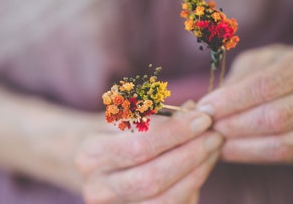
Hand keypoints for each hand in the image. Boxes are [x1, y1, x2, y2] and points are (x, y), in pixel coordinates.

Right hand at [75, 109, 222, 203]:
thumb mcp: (126, 116)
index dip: (175, 133)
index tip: (202, 118)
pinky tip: (199, 169)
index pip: (139, 146)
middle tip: (214, 136)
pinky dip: (189, 189)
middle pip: (152, 178)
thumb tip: (195, 111)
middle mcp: (98, 187)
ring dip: (195, 174)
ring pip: (163, 201)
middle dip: (190, 156)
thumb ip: (157, 114)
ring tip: (212, 151)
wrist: (93, 160)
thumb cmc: (113, 133)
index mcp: (91, 154)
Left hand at [197, 44, 292, 163]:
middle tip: (205, 126)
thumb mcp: (253, 63)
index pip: (263, 86)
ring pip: (278, 144)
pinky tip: (227, 148)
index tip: (204, 108)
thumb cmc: (271, 68)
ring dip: (237, 145)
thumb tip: (208, 108)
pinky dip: (248, 154)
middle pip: (272, 119)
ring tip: (212, 138)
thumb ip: (235, 82)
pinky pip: (280, 156)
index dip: (230, 101)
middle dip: (231, 125)